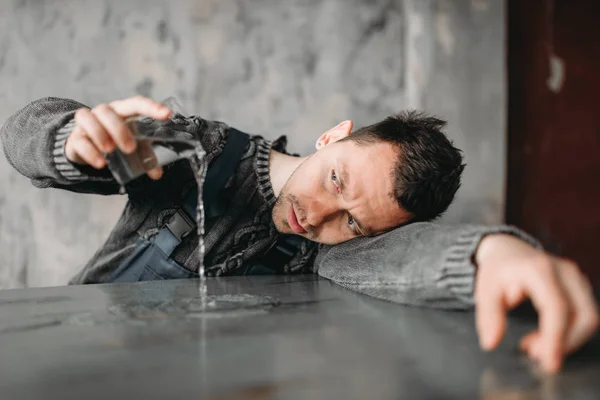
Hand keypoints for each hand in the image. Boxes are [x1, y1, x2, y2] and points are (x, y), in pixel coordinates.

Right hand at [65, 96, 171, 179]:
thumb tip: (157, 173)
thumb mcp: (133, 146)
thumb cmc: (116, 140)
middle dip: (119, 129)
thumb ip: (145, 157)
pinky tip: (101, 163)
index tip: (167, 114)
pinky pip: (79, 141)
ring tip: (110, 150)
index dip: (151, 107)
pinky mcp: (75, 139)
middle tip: (130, 148)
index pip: (136, 103)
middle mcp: (103, 113)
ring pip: (86, 117)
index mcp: (122, 111)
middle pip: (107, 111)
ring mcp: (86, 123)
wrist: (87, 146)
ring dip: (99, 134)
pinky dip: (90, 152)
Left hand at [474, 234, 598, 372]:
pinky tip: (543, 337)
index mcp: (539, 269)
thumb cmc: (497, 270)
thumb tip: (491, 342)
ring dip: (567, 340)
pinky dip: (568, 332)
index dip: (556, 337)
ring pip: (588, 318)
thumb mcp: (485, 290)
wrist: (506, 249)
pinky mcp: (579, 286)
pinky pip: (584, 315)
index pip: (557, 307)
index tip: (549, 361)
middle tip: (533, 353)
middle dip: (564, 342)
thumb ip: (489, 316)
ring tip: (533, 346)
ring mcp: (575, 277)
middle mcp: (564, 271)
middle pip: (583, 315)